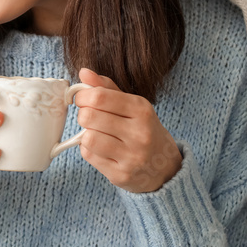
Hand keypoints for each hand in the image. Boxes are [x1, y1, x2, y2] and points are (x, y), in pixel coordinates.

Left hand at [74, 68, 182, 192]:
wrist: (165, 168)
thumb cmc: (143, 130)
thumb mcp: (133, 105)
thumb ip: (107, 88)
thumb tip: (83, 71)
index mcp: (142, 110)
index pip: (99, 97)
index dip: (82, 96)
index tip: (82, 98)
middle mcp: (139, 134)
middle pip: (89, 117)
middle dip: (83, 114)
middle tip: (88, 116)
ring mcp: (131, 157)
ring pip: (88, 138)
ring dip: (85, 134)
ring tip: (95, 132)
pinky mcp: (120, 175)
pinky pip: (89, 156)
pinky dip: (88, 149)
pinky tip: (100, 148)